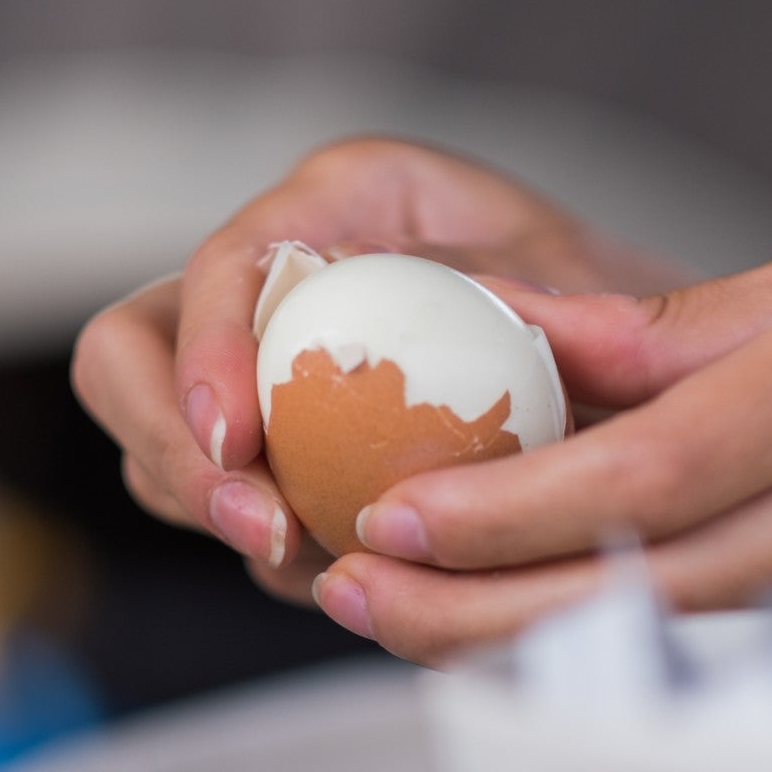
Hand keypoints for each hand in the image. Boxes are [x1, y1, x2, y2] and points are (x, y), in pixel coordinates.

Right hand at [73, 137, 690, 601]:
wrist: (643, 387)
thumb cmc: (614, 317)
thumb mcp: (582, 282)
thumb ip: (502, 290)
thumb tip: (432, 310)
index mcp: (342, 201)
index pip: (220, 268)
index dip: (206, 354)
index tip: (239, 442)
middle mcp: (280, 279)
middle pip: (129, 358)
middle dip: (175, 452)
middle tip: (263, 529)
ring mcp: (264, 373)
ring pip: (163, 448)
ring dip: (222, 516)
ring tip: (319, 558)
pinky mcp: (277, 456)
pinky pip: (230, 510)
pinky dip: (271, 551)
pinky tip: (344, 570)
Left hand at [327, 180, 771, 662]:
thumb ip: (715, 327)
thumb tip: (565, 350)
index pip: (652, 461)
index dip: (512, 506)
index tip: (402, 524)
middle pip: (659, 573)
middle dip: (493, 605)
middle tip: (374, 601)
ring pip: (714, 626)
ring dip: (561, 635)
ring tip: (438, 626)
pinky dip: (680, 644)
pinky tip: (586, 641)